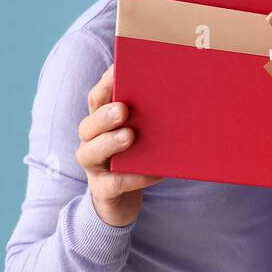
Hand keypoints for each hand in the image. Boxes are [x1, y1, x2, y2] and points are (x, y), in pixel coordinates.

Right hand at [75, 64, 160, 226]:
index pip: (97, 99)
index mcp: (101, 122)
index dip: (104, 84)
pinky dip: (133, 178)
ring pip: (90, 152)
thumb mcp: (143, 134)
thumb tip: (183, 93)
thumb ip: (151, 117)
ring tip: (129, 136)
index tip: (118, 70)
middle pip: (88, 124)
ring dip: (109, 142)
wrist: (122, 201)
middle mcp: (91, 141)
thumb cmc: (136, 158)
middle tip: (123, 109)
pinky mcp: (102, 190)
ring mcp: (94, 167)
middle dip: (105, 114)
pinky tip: (154, 173)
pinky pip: (113, 183)